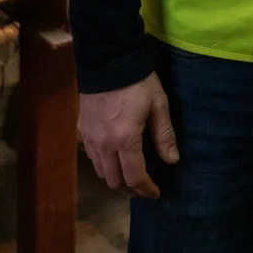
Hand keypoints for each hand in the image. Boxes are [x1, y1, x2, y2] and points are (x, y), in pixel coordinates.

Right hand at [77, 71, 177, 199]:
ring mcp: (89, 138)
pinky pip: (91, 156)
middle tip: (143, 177)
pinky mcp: (81, 129)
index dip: (146, 189)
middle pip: (114, 181)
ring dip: (114, 173)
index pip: (135, 177)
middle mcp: (104, 145)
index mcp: (125, 140)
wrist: (108, 59)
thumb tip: (172, 161)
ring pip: (100, 171)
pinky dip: (102, 160)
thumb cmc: (139, 81)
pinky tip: (113, 150)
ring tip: (128, 165)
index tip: (155, 193)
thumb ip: (164, 135)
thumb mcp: (158, 104)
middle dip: (129, 184)